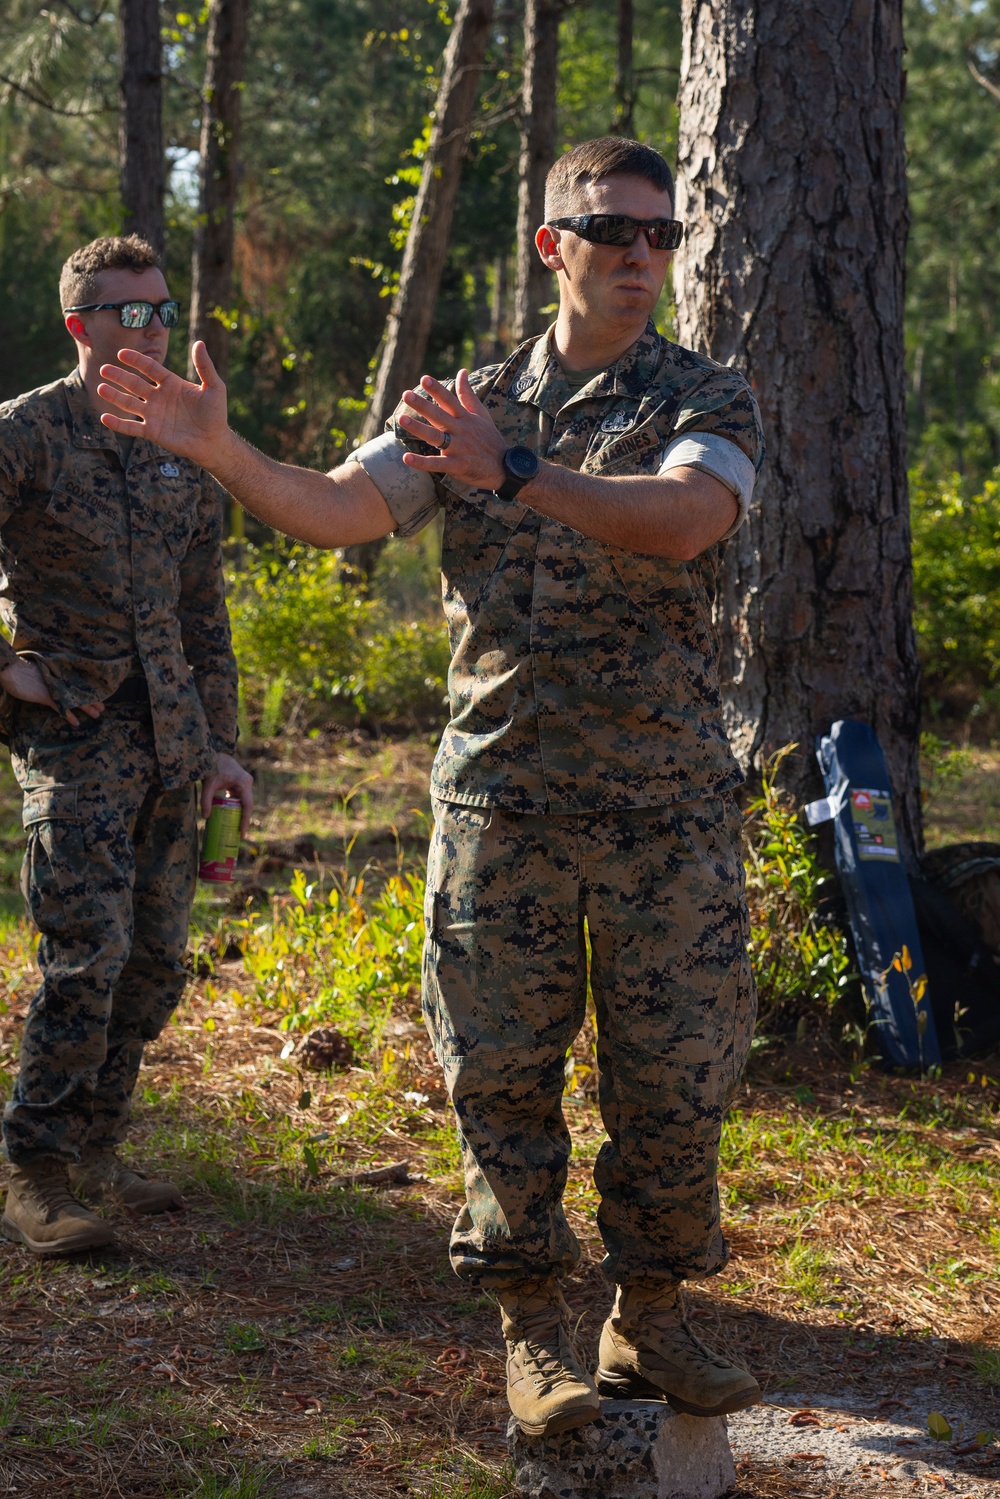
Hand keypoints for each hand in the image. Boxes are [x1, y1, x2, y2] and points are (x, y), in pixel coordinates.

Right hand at [0, 659, 102, 727]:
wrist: (11, 669)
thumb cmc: (24, 670)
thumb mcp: (42, 672)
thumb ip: (52, 677)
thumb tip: (57, 682)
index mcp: (59, 674)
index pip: (78, 683)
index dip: (89, 690)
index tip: (98, 696)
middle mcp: (60, 681)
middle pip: (80, 691)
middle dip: (93, 700)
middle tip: (103, 709)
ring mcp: (54, 688)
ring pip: (75, 700)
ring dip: (87, 708)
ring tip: (96, 715)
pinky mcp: (46, 696)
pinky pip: (61, 708)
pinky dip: (69, 715)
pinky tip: (76, 723)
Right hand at [96, 340, 229, 468]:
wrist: (214, 442)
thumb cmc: (216, 414)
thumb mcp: (215, 387)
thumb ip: (205, 367)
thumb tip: (199, 343)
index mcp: (170, 383)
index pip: (150, 368)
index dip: (136, 360)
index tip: (122, 353)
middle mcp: (158, 397)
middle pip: (134, 384)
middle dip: (119, 377)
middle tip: (104, 369)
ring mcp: (153, 414)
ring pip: (129, 403)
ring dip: (114, 396)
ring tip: (100, 388)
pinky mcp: (152, 432)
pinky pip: (131, 427)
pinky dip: (118, 424)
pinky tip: (104, 418)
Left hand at [201, 752, 253, 836]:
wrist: (212, 753)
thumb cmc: (211, 767)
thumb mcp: (208, 785)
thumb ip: (206, 800)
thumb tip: (205, 817)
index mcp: (243, 783)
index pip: (247, 805)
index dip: (245, 820)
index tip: (242, 832)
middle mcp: (247, 782)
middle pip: (247, 805)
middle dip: (243, 819)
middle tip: (238, 833)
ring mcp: (245, 782)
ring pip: (244, 801)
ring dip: (239, 812)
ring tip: (234, 827)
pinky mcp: (240, 782)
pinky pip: (240, 797)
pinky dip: (235, 805)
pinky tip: (229, 814)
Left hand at [397, 369, 507, 490]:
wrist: (505, 467)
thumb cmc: (490, 438)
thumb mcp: (481, 413)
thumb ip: (467, 393)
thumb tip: (462, 371)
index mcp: (465, 418)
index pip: (450, 400)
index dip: (437, 390)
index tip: (424, 379)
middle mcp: (461, 431)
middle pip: (439, 416)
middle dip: (422, 405)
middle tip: (406, 394)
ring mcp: (459, 448)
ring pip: (435, 437)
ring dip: (418, 428)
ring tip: (401, 419)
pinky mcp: (457, 465)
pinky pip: (436, 464)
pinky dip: (421, 462)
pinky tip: (406, 458)